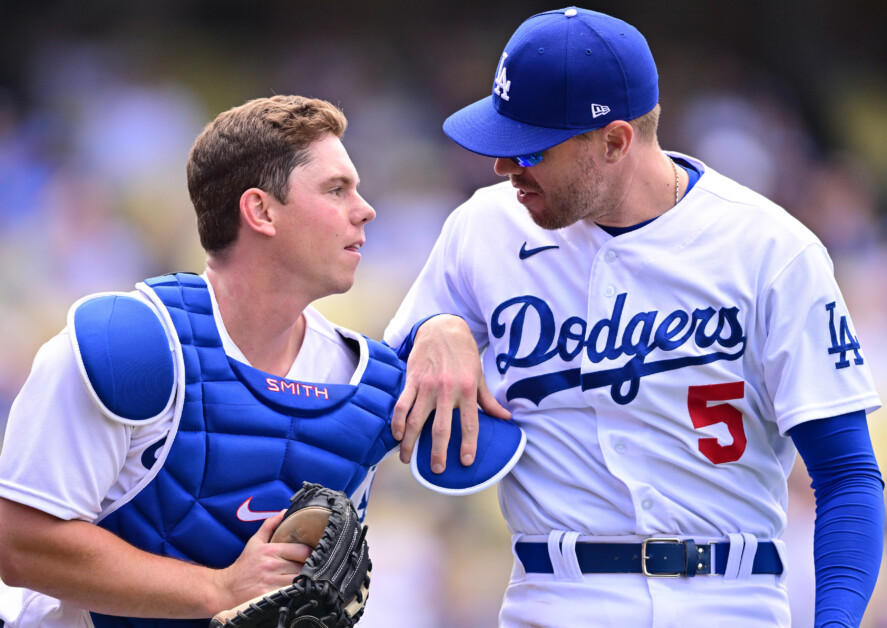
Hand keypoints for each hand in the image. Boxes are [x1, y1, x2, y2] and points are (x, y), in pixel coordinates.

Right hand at [211, 511, 312, 612]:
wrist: (226, 589)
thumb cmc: (244, 565)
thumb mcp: (255, 542)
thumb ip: (270, 525)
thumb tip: (284, 512)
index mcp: (271, 550)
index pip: (303, 551)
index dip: (310, 554)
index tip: (311, 556)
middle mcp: (272, 565)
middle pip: (303, 567)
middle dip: (308, 568)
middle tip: (310, 569)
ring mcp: (271, 582)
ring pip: (299, 581)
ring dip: (303, 581)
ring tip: (304, 580)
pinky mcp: (269, 597)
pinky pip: (291, 594)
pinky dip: (296, 592)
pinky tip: (296, 591)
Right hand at [392, 314, 510, 472]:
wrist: (442, 328)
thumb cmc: (463, 353)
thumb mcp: (479, 375)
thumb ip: (489, 400)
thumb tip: (507, 418)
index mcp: (468, 389)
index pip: (470, 423)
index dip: (468, 444)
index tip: (466, 462)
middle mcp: (447, 389)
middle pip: (441, 428)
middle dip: (438, 452)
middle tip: (437, 470)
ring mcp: (427, 385)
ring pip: (416, 420)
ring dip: (411, 443)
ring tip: (408, 459)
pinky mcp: (412, 380)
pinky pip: (402, 405)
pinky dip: (397, 422)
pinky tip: (397, 436)